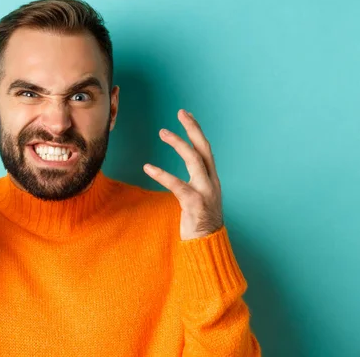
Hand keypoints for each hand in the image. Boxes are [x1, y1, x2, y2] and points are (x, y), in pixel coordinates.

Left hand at [143, 109, 223, 240]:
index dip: (196, 131)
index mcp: (211, 179)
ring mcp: (206, 192)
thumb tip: (186, 172)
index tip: (187, 115)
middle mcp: (212, 182)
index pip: (205, 149)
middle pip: (204, 148)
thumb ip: (194, 183)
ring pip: (194, 161)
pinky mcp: (196, 204)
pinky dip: (163, 175)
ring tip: (163, 132)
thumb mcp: (199, 198)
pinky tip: (148, 167)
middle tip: (181, 112)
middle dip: (193, 128)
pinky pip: (178, 185)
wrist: (208, 247)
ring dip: (179, 144)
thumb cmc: (199, 223)